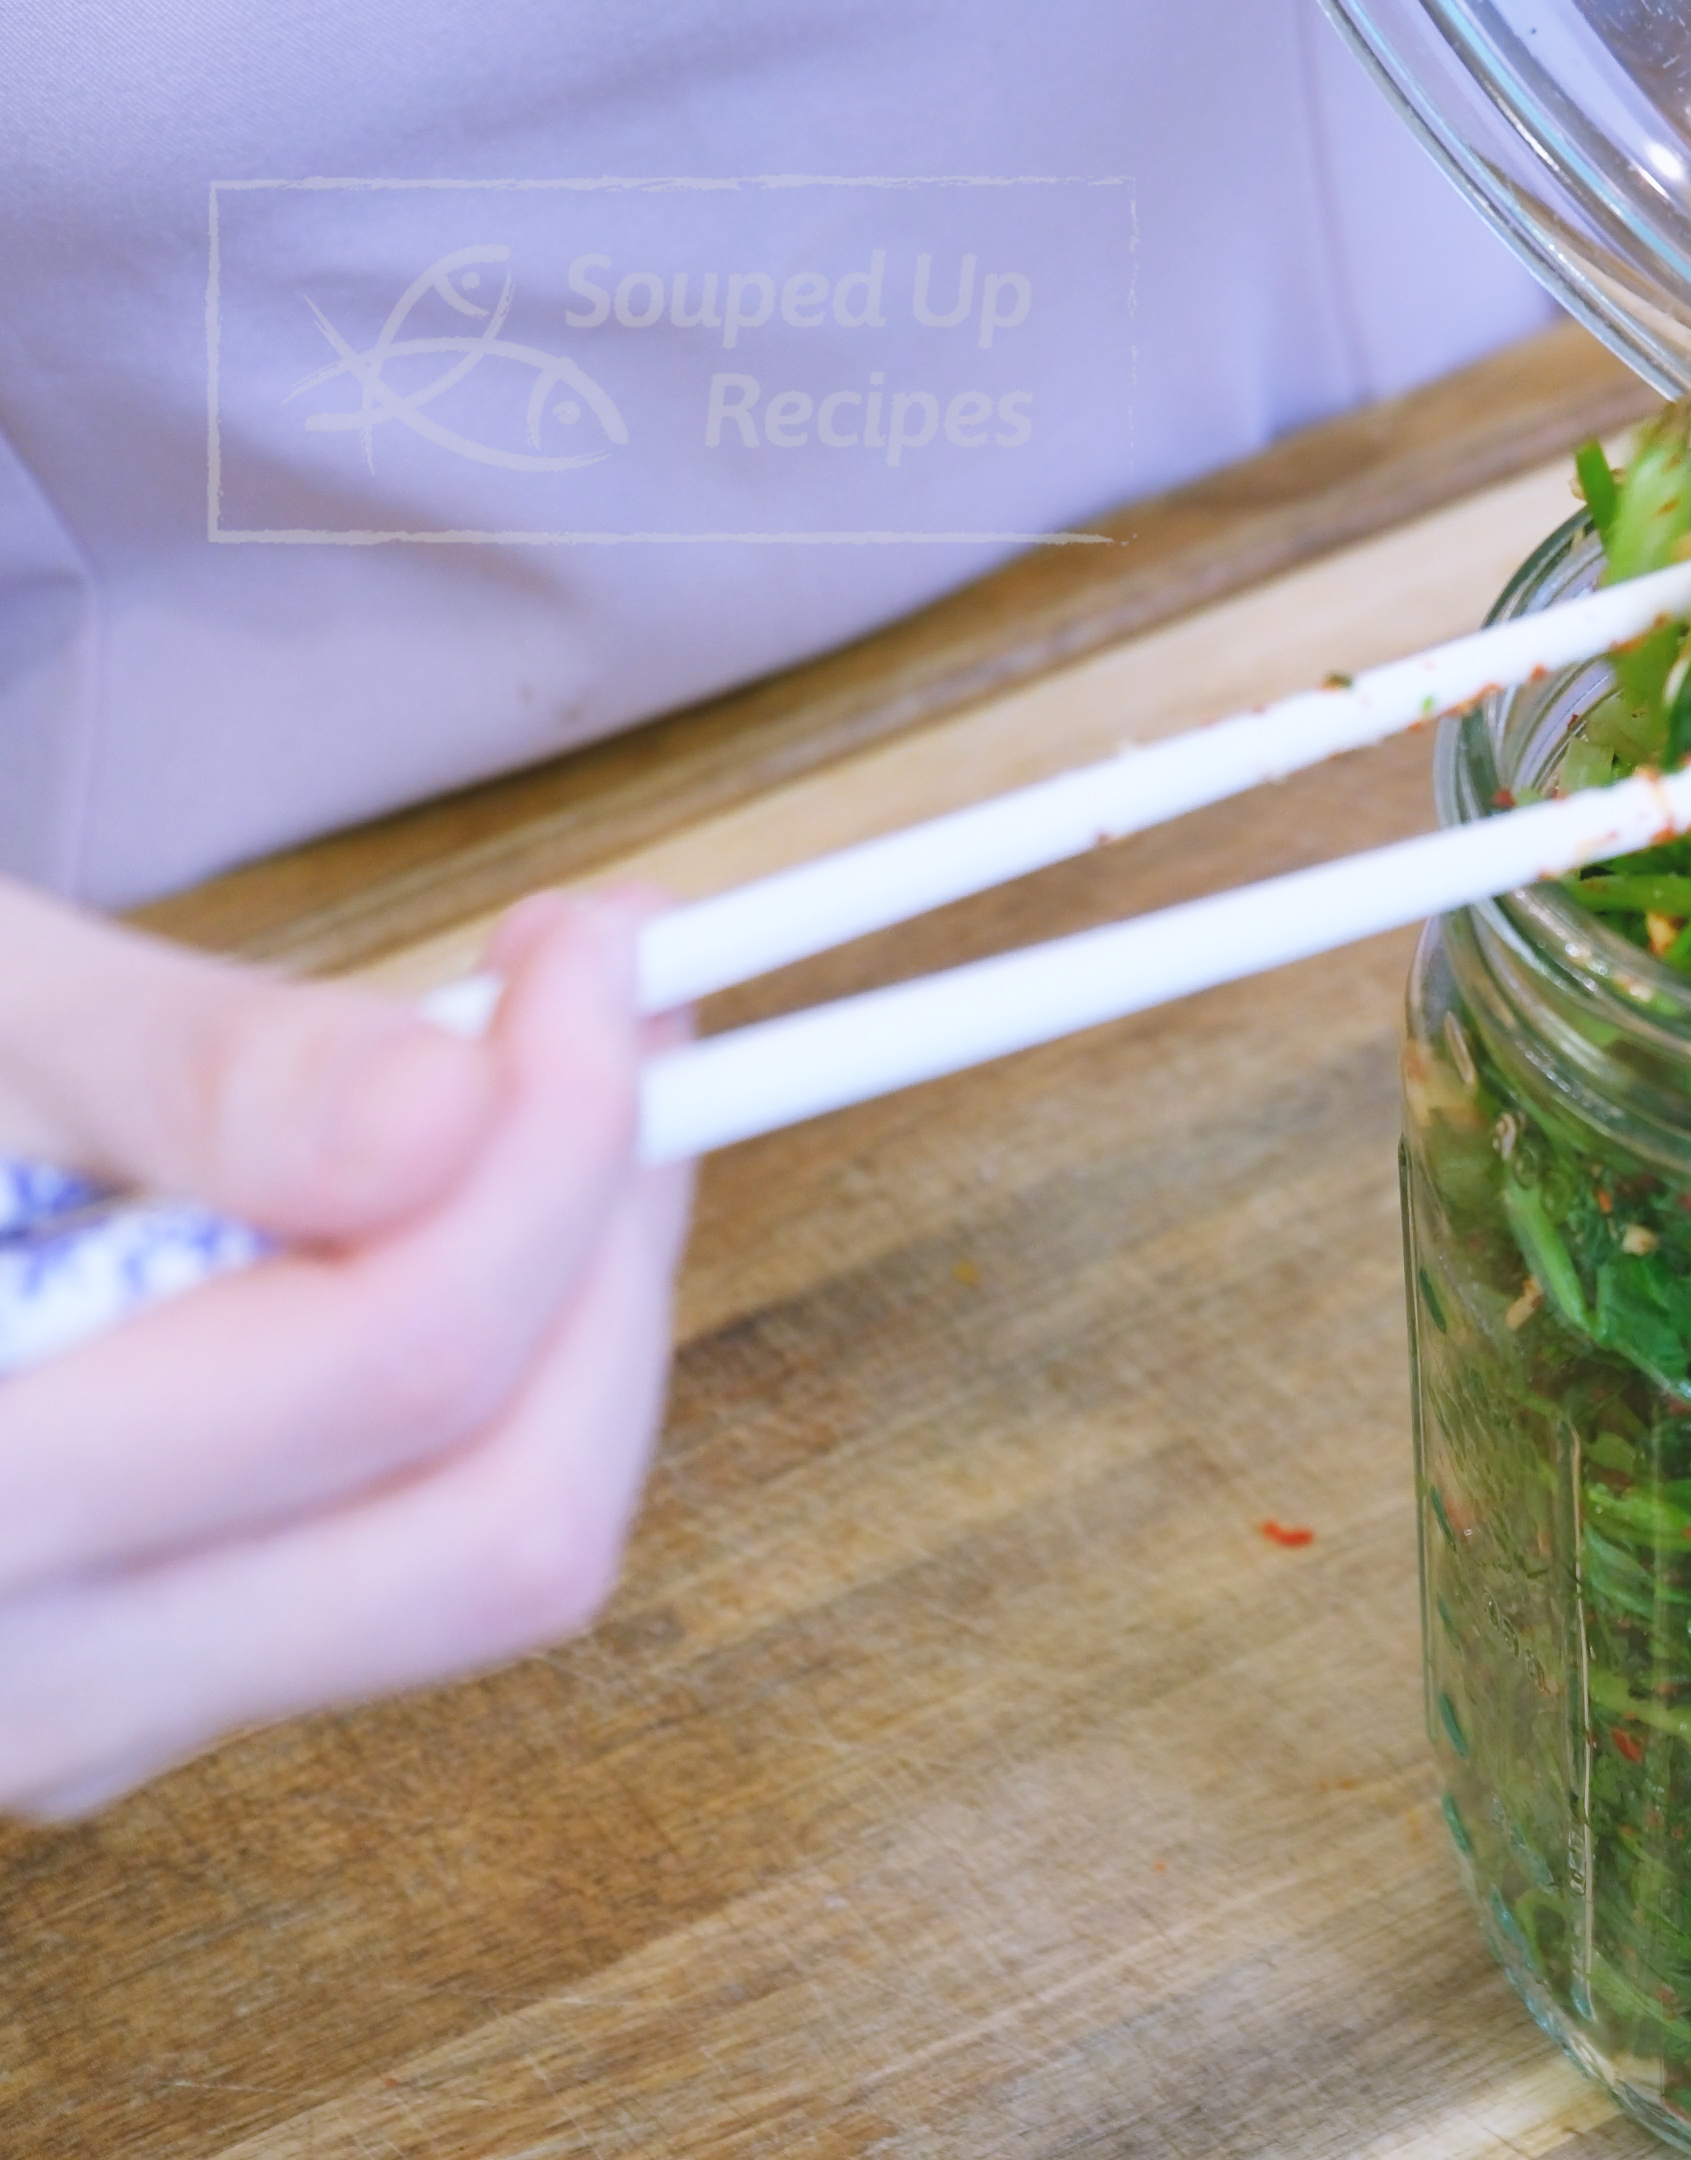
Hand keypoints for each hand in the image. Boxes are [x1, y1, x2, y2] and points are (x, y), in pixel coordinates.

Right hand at [0, 884, 690, 1819]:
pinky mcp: (111, 1690)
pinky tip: (410, 1209)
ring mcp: (63, 1722)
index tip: (594, 951)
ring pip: (473, 1569)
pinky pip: (385, 1571)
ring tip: (524, 1078)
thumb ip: (182, 1073)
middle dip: (607, 1246)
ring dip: (561, 1313)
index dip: (561, 1140)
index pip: (393, 1370)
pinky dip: (463, 1380)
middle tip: (610, 1013)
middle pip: (498, 1525)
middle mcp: (3, 1685)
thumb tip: (453, 1107)